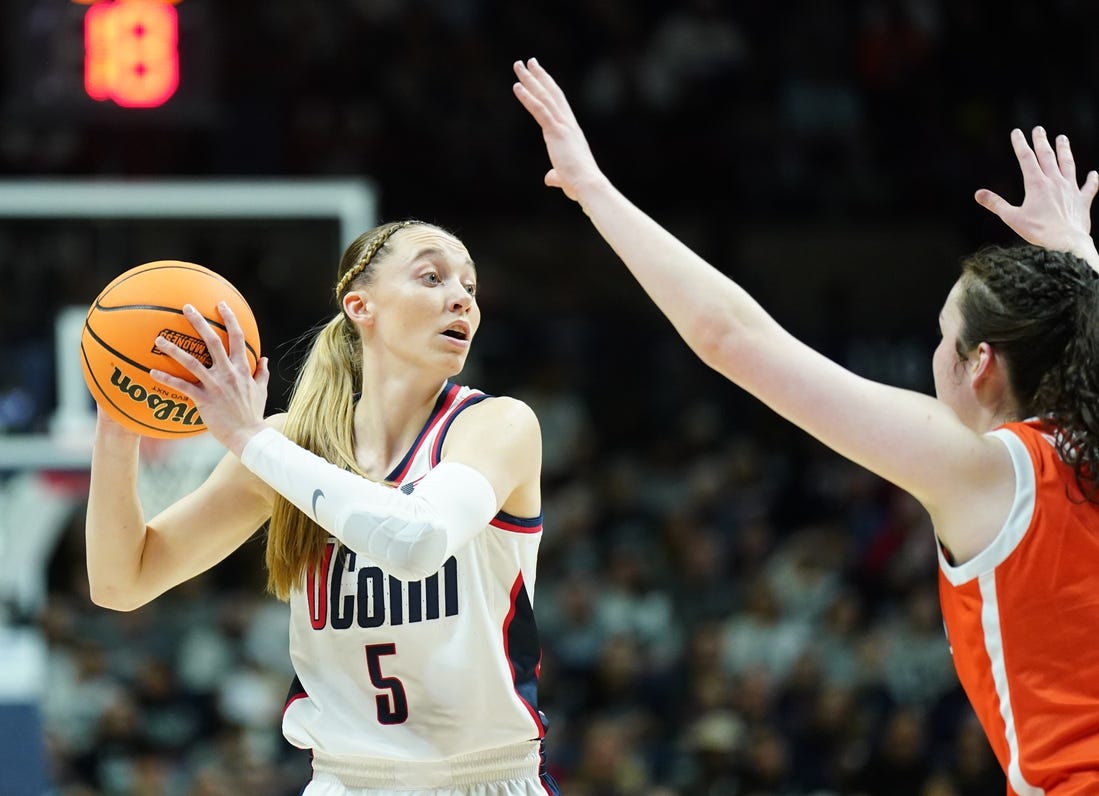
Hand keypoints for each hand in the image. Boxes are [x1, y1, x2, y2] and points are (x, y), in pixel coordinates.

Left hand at [150, 301, 269, 456]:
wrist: (249, 435)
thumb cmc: (254, 413)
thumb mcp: (261, 390)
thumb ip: (262, 373)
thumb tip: (265, 359)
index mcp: (242, 368)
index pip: (238, 337)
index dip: (230, 318)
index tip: (221, 305)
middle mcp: (228, 372)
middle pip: (213, 341)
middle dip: (199, 322)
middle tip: (186, 308)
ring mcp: (215, 385)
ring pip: (192, 362)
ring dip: (175, 349)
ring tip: (159, 338)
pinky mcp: (204, 400)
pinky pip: (182, 386)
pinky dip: (167, 378)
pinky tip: (151, 372)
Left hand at [512, 58, 606, 203]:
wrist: (588, 184)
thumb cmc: (580, 184)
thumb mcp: (565, 178)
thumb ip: (555, 176)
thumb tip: (549, 179)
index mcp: (572, 132)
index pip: (560, 105)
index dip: (550, 88)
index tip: (541, 75)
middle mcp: (569, 124)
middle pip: (552, 93)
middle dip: (540, 76)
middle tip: (529, 61)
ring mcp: (563, 126)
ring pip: (545, 96)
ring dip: (531, 80)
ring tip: (519, 66)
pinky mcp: (556, 131)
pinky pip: (539, 110)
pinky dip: (528, 97)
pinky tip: (517, 86)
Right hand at [975, 126, 1098, 268]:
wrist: (1066, 242)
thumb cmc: (1038, 231)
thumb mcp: (1012, 218)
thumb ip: (995, 204)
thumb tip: (978, 193)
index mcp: (1036, 184)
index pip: (1027, 158)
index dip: (1020, 144)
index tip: (1017, 132)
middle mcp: (1055, 182)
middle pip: (1047, 156)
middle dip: (1042, 141)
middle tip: (1039, 129)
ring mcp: (1071, 189)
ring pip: (1068, 164)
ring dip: (1064, 150)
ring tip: (1062, 138)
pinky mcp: (1082, 200)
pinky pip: (1089, 187)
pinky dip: (1092, 180)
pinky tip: (1093, 174)